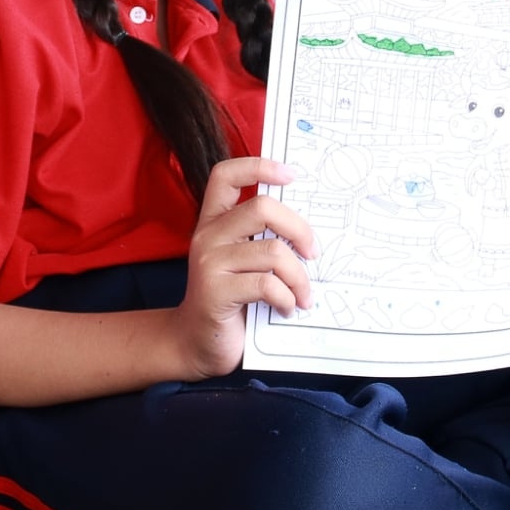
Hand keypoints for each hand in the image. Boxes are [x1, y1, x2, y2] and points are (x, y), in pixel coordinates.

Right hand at [178, 157, 317, 379]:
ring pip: (274, 252)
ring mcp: (209, 263)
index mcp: (214, 221)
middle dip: (300, 229)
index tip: (290, 175)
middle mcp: (208, 236)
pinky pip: (267, 285)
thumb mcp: (243, 262)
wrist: (196, 343)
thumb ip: (262, 239)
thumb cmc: (230, 301)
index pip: (226, 174)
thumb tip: (311, 230)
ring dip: (299, 278)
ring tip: (302, 296)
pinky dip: (286, 299)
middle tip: (313, 253)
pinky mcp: (216, 292)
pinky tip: (285, 309)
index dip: (259, 166)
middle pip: (263, 207)